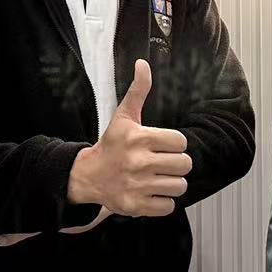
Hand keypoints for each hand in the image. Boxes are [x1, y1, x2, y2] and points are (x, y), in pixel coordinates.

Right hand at [68, 60, 192, 216]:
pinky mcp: (135, 206)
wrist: (87, 176)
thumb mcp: (123, 116)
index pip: (181, 142)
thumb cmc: (111, 145)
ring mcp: (137, 185)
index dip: (174, 145)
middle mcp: (138, 162)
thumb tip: (142, 64)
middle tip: (162, 163)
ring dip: (171, 184)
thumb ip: (138, 91)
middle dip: (175, 165)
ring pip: (179, 186)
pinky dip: (162, 202)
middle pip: (184, 165)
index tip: (162, 146)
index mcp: (139, 138)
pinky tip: (151, 192)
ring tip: (157, 178)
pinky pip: (168, 206)